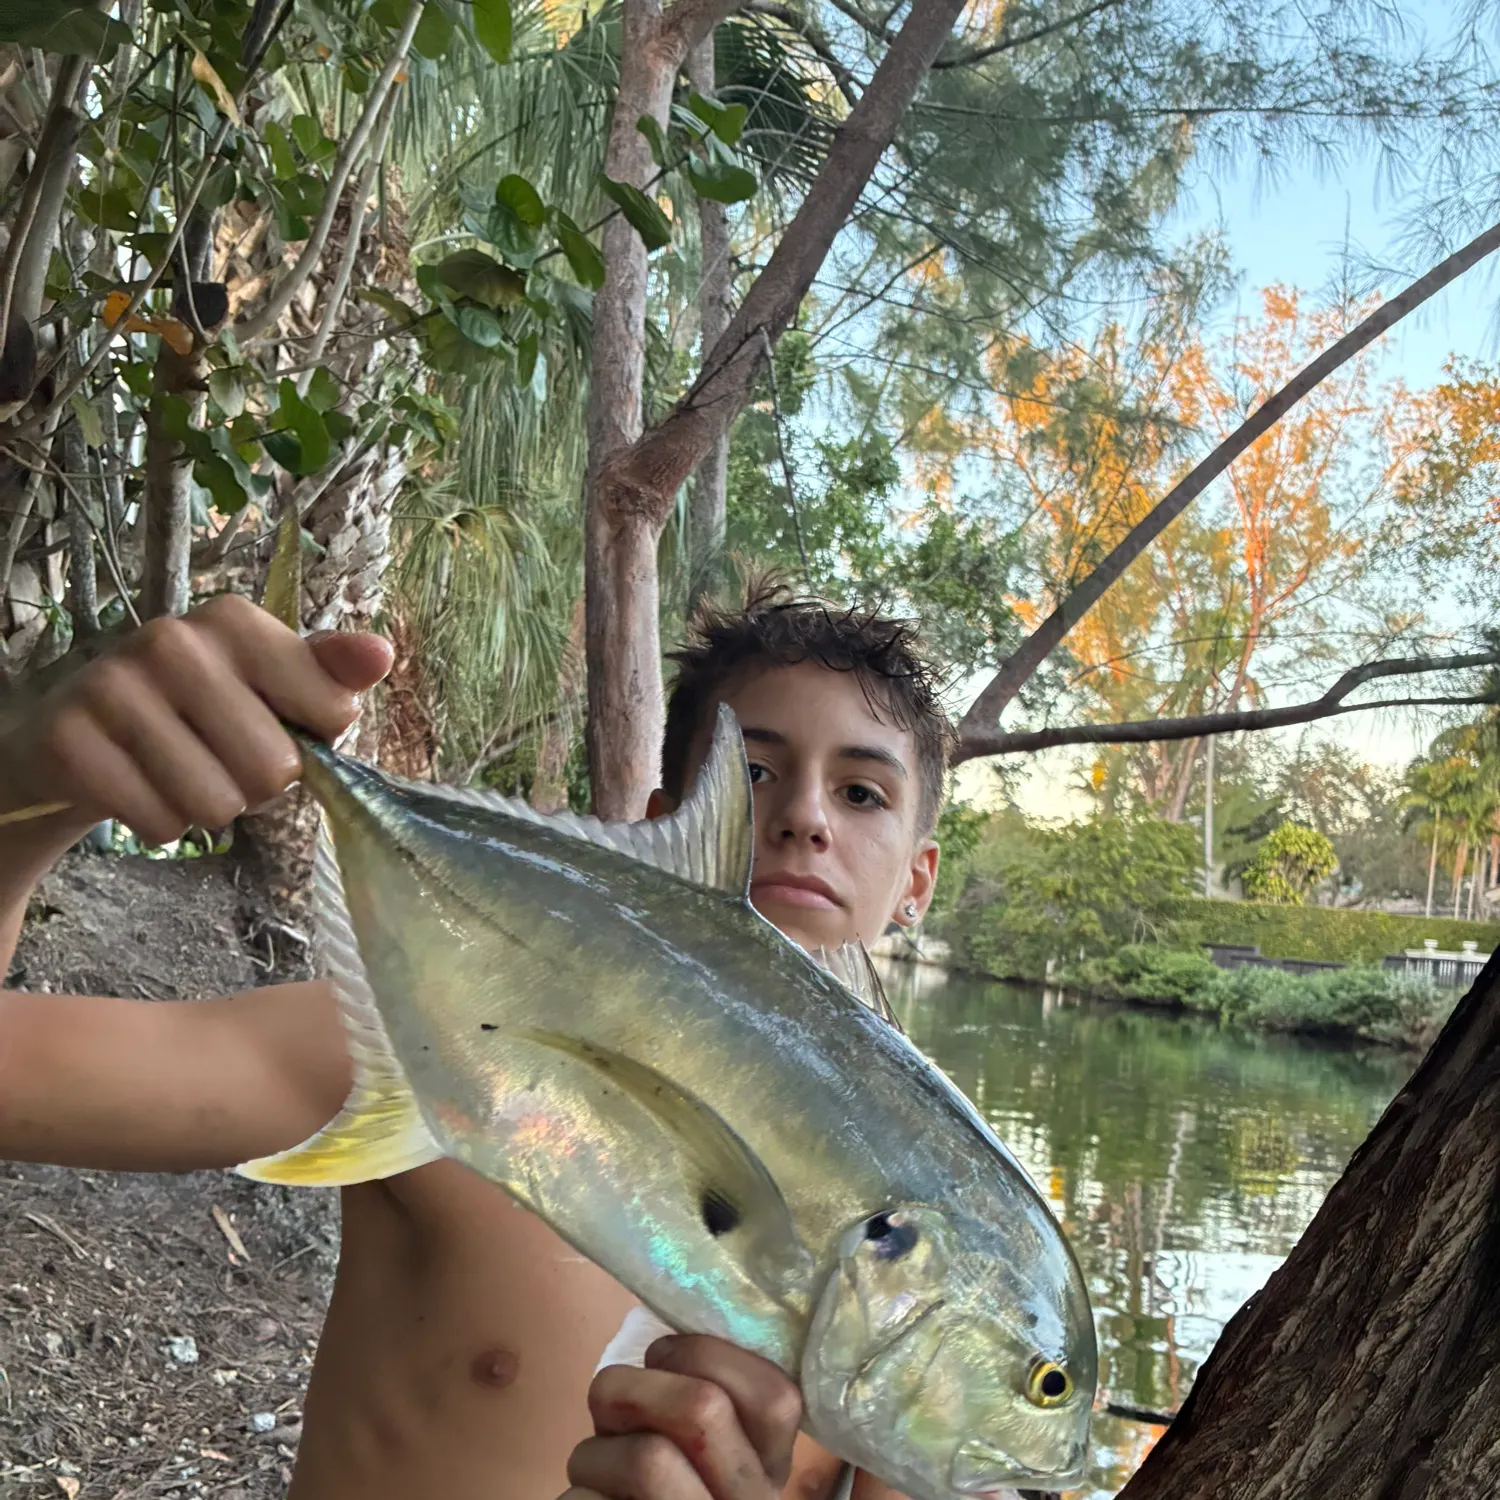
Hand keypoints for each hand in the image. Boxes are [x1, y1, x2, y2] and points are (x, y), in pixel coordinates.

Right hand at [0, 593, 392, 845]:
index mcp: (237, 622)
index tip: (275, 724)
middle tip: (219, 758)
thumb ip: (329, 674)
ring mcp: (115, 687)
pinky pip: (160, 825)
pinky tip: (139, 785)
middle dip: (257, 786)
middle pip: (275, 770)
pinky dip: (160, 823)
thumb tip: (380, 654)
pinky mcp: (72, 740)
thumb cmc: (198, 709)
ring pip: (217, 805)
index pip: (333, 712)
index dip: (313, 740)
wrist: (81, 732)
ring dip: (207, 807)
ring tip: (179, 771)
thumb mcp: (269, 682)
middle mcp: (174, 641)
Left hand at [562, 1334, 801, 1499]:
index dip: (705, 1353)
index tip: (662, 1354)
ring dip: (595, 1451)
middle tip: (611, 1398)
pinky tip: (594, 1497)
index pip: (774, 1394)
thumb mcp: (721, 1445)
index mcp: (770, 1464)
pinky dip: (579, 1492)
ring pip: (645, 1460)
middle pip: (703, 1409)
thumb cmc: (674, 1478)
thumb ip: (717, 1394)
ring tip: (596, 1461)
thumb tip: (671, 1326)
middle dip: (634, 1385)